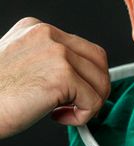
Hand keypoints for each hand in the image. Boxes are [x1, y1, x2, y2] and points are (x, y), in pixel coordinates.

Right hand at [0, 18, 109, 138]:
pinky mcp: (62, 76)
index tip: (64, 94)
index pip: (83, 49)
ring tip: (62, 112)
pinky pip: (94, 100)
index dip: (83, 76)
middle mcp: (48, 35)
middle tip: (73, 106)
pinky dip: (83, 116)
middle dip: (94, 88)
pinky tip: (56, 117)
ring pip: (100, 81)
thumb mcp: (21, 64)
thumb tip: (83, 78)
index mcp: (36, 29)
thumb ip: (49, 61)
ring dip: (88, 103)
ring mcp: (56, 53)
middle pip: (98, 61)